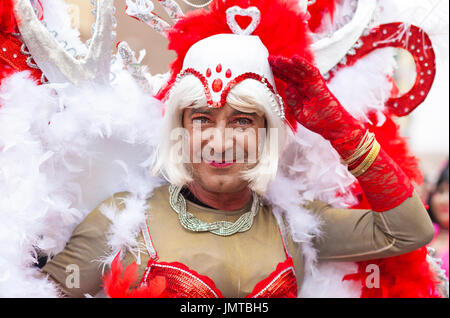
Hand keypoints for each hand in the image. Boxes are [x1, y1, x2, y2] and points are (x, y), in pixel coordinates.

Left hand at [270, 55, 413, 211]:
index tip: (267, 66)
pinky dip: (303, 65)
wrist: (335, 127)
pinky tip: (294, 58)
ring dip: (288, 64)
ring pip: (299, 71)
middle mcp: (307, 86)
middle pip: (292, 73)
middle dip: (280, 66)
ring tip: (277, 58)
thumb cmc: (319, 122)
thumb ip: (292, 102)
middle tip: (269, 58)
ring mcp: (313, 85)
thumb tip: (287, 89)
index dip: (278, 73)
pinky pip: (311, 72)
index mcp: (301, 92)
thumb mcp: (300, 114)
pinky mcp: (320, 85)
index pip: (288, 80)